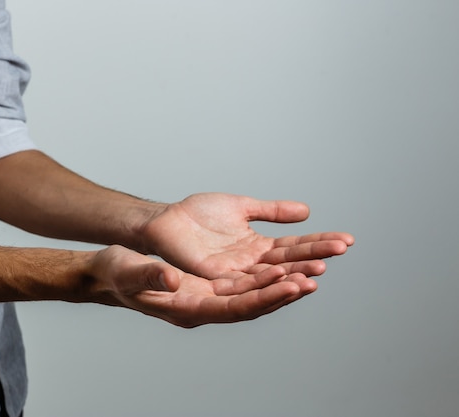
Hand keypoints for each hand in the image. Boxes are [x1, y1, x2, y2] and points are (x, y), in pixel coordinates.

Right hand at [90, 245, 316, 327]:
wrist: (111, 272)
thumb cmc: (116, 275)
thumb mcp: (128, 272)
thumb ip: (149, 275)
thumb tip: (171, 278)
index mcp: (187, 310)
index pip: (234, 309)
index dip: (264, 298)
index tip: (291, 285)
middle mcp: (204, 307)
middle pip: (253, 303)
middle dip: (284, 291)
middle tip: (313, 277)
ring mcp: (208, 295)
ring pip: (254, 292)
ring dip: (282, 282)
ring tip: (313, 268)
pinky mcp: (210, 282)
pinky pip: (245, 280)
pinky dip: (267, 273)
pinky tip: (287, 264)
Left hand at [142, 193, 353, 278]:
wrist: (166, 220)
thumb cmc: (198, 213)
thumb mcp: (241, 207)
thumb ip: (271, 211)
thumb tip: (307, 212)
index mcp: (257, 246)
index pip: (294, 246)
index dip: (318, 243)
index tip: (347, 240)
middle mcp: (250, 263)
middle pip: (287, 263)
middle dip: (313, 257)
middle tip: (340, 251)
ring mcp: (235, 273)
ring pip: (270, 278)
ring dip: (294, 274)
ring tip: (319, 269)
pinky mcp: (216, 279)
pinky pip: (244, 284)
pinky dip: (265, 281)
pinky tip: (284, 274)